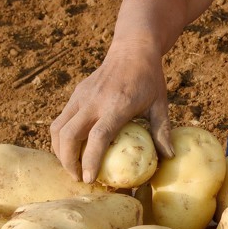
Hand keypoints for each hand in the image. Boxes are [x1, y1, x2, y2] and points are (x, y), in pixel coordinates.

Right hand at [50, 45, 173, 182]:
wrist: (133, 48)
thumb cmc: (150, 78)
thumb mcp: (160, 103)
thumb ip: (162, 131)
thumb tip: (169, 157)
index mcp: (117, 105)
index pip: (97, 137)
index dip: (90, 160)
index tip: (88, 180)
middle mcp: (94, 101)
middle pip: (68, 136)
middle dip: (68, 161)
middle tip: (77, 178)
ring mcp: (82, 96)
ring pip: (58, 128)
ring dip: (59, 151)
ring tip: (71, 166)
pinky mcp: (76, 94)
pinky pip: (61, 119)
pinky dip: (61, 137)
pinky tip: (72, 148)